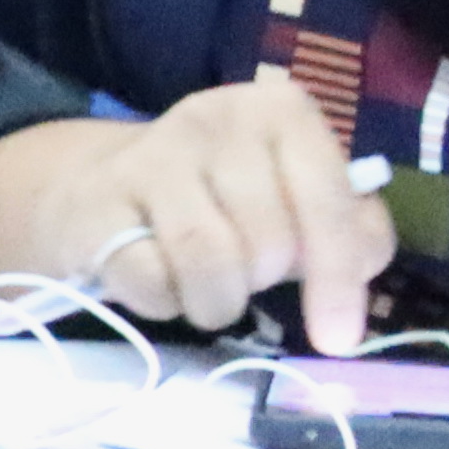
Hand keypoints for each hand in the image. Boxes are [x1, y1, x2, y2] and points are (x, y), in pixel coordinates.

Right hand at [0, 75, 393, 353]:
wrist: (93, 186)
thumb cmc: (215, 197)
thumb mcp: (291, 198)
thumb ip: (346, 229)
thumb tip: (355, 275)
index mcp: (279, 110)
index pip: (328, 198)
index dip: (339, 275)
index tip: (340, 338)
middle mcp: (213, 120)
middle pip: (270, 239)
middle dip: (264, 280)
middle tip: (245, 275)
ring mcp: (148, 158)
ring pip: (211, 262)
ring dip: (218, 303)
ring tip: (210, 295)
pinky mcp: (96, 204)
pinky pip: (151, 280)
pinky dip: (164, 304)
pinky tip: (160, 285)